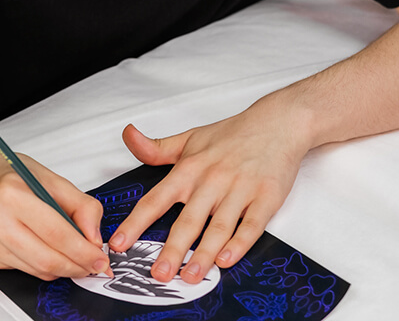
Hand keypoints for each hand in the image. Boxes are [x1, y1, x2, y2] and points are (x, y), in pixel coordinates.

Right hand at [0, 148, 111, 280]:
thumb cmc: (9, 174)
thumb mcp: (50, 178)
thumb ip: (80, 205)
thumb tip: (94, 237)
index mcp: (12, 193)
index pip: (56, 232)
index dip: (83, 251)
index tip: (100, 258)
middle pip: (46, 257)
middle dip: (77, 266)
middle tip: (95, 266)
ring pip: (37, 269)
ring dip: (64, 269)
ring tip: (79, 260)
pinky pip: (26, 269)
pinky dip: (46, 267)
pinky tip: (53, 254)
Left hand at [107, 93, 311, 282]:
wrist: (279, 123)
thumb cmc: (233, 134)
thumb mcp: (190, 138)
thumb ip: (156, 147)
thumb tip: (128, 136)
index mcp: (190, 168)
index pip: (157, 199)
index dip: (136, 223)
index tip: (119, 244)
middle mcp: (213, 180)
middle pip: (189, 220)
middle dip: (173, 249)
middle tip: (159, 275)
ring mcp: (240, 190)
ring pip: (219, 228)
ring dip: (204, 255)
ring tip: (190, 277)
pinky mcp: (266, 198)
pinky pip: (251, 225)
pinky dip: (239, 244)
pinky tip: (226, 260)